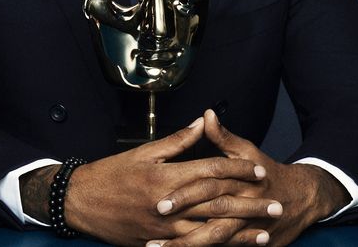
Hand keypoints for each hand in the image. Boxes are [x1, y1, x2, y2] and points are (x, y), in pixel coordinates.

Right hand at [22, 117, 266, 245]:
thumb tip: (203, 122)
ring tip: (265, 232)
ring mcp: (163, 227)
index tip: (259, 171)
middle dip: (250, 204)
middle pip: (217, 203)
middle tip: (277, 205)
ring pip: (209, 231)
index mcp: (164, 175)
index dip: (237, 170)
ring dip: (240, 232)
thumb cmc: (110, 173)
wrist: (80, 202)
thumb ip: (177, 140)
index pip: (210, 171)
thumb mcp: (142, 151)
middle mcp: (167, 203)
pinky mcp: (157, 243)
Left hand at [148, 109, 349, 246]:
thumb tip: (206, 115)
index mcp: (238, 180)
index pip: (207, 187)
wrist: (304, 197)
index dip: (184, 195)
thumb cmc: (269, 172)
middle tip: (156, 228)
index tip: (159, 203)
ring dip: (189, 244)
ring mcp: (249, 225)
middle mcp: (244, 203)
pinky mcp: (254, 240)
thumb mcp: (247, 151)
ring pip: (218, 237)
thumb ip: (223, 137)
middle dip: (183, 223)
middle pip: (212, 214)